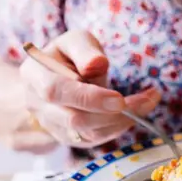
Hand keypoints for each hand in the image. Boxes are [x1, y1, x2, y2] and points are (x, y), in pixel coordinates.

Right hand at [19, 30, 160, 147]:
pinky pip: (97, 139)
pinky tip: (135, 112)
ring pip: (89, 134)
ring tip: (147, 102)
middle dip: (113, 114)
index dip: (88, 98)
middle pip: (74, 119)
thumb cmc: (68, 56)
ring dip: (123, 121)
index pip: (56, 91)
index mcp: (34, 75)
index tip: (119, 99)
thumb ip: (85, 50)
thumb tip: (97, 63)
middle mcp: (38, 105)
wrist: (56, 78)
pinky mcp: (69, 138)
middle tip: (146, 101)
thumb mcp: (76, 41)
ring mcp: (53, 126)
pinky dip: (120, 127)